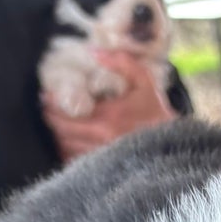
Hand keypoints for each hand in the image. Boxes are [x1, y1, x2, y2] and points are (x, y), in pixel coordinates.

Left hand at [43, 50, 173, 161]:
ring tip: (57, 124)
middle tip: (47, 108)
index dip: (52, 103)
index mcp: (107, 117)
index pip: (67, 111)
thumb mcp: (144, 81)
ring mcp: (99, 157)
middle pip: (61, 130)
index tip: (47, 96)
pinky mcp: (101, 170)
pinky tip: (69, 142)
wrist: (174, 146)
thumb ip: (121, 62)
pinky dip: (67, 151)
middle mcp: (100, 139)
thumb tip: (94, 51)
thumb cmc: (156, 113)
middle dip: (51, 118)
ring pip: (65, 146)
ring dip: (58, 135)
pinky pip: (74, 162)